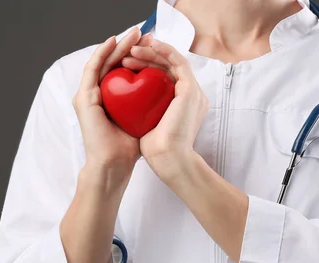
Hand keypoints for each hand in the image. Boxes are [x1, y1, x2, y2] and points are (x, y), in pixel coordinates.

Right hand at [73, 27, 150, 176]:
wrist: (114, 164)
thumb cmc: (130, 148)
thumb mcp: (143, 120)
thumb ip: (149, 106)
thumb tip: (169, 92)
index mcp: (109, 100)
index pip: (122, 72)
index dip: (137, 56)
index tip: (152, 46)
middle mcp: (97, 95)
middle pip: (113, 63)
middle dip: (128, 46)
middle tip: (142, 32)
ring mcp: (88, 95)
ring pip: (103, 61)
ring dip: (117, 45)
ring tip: (132, 33)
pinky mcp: (84, 97)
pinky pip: (93, 68)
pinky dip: (103, 53)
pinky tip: (114, 42)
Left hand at [121, 38, 209, 179]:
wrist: (167, 158)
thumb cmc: (154, 149)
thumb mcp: (146, 125)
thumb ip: (144, 110)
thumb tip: (129, 102)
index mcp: (180, 105)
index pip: (163, 78)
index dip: (146, 66)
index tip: (126, 62)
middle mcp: (189, 96)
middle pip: (168, 67)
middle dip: (148, 55)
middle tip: (128, 50)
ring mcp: (192, 91)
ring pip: (172, 61)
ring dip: (152, 51)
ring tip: (132, 48)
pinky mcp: (190, 89)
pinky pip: (177, 61)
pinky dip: (163, 50)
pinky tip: (147, 46)